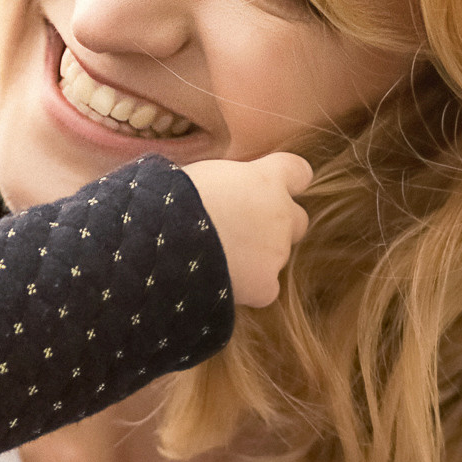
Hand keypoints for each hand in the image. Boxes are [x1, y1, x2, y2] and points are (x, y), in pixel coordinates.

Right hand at [182, 152, 311, 306]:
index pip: (299, 173)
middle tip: (240, 230)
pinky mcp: (266, 285)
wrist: (161, 240)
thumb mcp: (202, 173)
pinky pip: (264, 288)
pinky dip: (248, 288)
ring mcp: (277, 251)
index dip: (286, 182)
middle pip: (297, 219)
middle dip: (275, 225)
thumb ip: (229, 181)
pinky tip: (220, 281)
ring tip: (217, 257)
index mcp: (266, 178)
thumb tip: (225, 188)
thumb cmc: (170, 198)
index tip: (269, 189)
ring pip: (277, 255)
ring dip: (257, 257)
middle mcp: (281, 213)